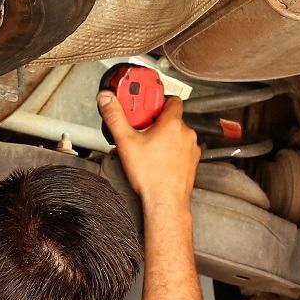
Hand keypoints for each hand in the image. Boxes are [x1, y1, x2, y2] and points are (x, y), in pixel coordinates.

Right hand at [100, 92, 200, 216]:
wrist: (165, 201)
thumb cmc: (151, 176)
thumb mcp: (126, 142)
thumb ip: (115, 117)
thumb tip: (108, 99)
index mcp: (172, 123)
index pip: (170, 98)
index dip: (156, 99)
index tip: (143, 103)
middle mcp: (186, 133)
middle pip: (170, 117)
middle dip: (154, 121)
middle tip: (140, 129)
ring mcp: (191, 148)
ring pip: (176, 134)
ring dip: (163, 136)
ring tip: (146, 147)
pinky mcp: (192, 161)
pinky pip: (180, 148)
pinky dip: (170, 150)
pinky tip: (157, 159)